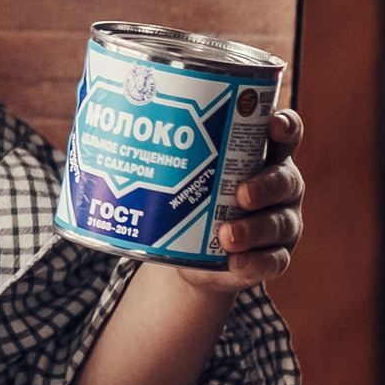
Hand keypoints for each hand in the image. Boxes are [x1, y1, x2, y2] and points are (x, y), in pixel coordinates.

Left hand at [176, 108, 304, 293]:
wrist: (195, 254)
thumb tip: (98, 122)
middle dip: (266, 185)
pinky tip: (236, 262)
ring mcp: (281, 222)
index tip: (271, 124)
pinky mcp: (274, 257)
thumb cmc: (193, 196)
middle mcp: (280, 186)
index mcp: (263, 156)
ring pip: (280, 223)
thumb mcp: (185, 172)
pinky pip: (273, 261)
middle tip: (241, 194)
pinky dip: (255, 262)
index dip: (285, 126)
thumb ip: (163, 149)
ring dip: (255, 229)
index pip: (285, 134)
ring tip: (227, 236)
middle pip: (286, 179)